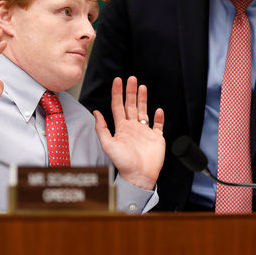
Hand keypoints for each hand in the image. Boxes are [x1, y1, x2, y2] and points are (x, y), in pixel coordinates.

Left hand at [94, 76, 164, 190]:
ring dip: (143, 99)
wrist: (140, 176)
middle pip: (131, 105)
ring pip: (144, 111)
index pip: (118, 106)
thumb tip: (96, 112)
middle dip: (130, 92)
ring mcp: (145, 132)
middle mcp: (133, 128)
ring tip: (142, 87)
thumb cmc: (123, 163)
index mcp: (121, 128)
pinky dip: (159, 117)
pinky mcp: (156, 138)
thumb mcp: (108, 145)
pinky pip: (158, 125)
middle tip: (131, 79)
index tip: (117, 81)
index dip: (117, 93)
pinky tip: (158, 110)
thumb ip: (102, 128)